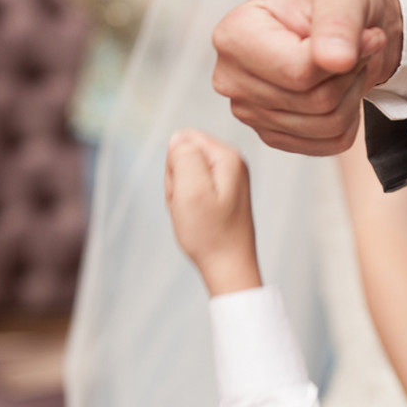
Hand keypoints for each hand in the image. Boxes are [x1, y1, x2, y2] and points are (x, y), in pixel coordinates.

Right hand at [164, 129, 261, 295]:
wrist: (228, 268)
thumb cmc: (210, 234)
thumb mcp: (190, 190)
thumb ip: (183, 155)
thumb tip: (179, 138)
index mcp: (228, 157)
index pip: (183, 139)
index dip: (174, 165)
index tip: (186, 190)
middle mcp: (232, 163)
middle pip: (184, 156)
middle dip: (177, 181)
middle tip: (188, 206)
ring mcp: (229, 179)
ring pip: (185, 175)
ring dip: (180, 195)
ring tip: (193, 215)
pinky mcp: (223, 194)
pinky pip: (192, 190)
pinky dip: (187, 205)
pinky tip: (197, 219)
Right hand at [211, 0, 403, 155]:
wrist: (338, 25)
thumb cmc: (334, 0)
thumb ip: (339, 23)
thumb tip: (337, 59)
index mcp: (235, 35)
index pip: (298, 72)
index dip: (344, 59)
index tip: (367, 35)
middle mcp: (231, 77)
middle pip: (313, 101)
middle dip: (349, 76)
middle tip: (354, 49)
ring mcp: (248, 111)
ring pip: (325, 125)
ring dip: (351, 95)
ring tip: (345, 65)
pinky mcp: (270, 135)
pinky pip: (328, 144)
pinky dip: (348, 119)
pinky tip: (339, 89)